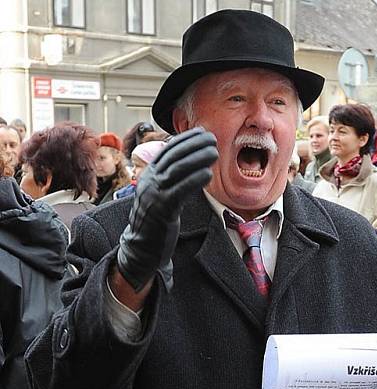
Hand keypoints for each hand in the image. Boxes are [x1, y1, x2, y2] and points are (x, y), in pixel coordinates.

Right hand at [116, 127, 217, 291]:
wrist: (141, 247)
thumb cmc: (157, 220)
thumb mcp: (163, 194)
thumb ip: (173, 179)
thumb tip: (191, 163)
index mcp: (150, 175)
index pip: (168, 151)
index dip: (186, 140)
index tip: (202, 132)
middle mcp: (150, 181)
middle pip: (173, 156)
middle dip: (194, 145)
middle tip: (212, 138)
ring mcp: (154, 194)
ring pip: (176, 170)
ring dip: (197, 158)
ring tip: (214, 152)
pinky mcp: (161, 209)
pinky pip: (179, 191)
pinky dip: (194, 180)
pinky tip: (207, 173)